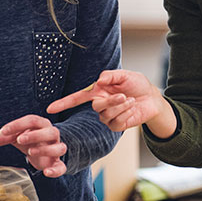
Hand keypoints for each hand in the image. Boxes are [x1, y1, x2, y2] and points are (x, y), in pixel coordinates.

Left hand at [0, 115, 67, 177]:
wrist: (45, 152)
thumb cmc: (31, 141)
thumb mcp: (17, 137)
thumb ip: (3, 137)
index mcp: (41, 125)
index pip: (32, 120)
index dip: (18, 124)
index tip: (3, 130)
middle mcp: (52, 135)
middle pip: (49, 131)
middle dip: (34, 135)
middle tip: (19, 139)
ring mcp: (57, 148)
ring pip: (59, 147)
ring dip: (45, 149)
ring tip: (30, 152)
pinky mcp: (58, 163)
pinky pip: (62, 166)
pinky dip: (56, 170)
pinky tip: (46, 172)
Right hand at [46, 69, 173, 134]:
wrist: (152, 98)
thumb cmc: (137, 84)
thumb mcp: (125, 75)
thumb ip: (111, 76)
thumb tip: (100, 80)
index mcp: (98, 92)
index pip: (77, 98)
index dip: (63, 103)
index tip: (50, 108)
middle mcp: (100, 104)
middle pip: (96, 106)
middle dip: (111, 101)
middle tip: (125, 95)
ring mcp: (107, 117)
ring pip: (106, 115)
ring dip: (121, 106)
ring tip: (132, 100)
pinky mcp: (116, 125)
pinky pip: (115, 123)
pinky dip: (126, 113)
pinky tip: (132, 108)